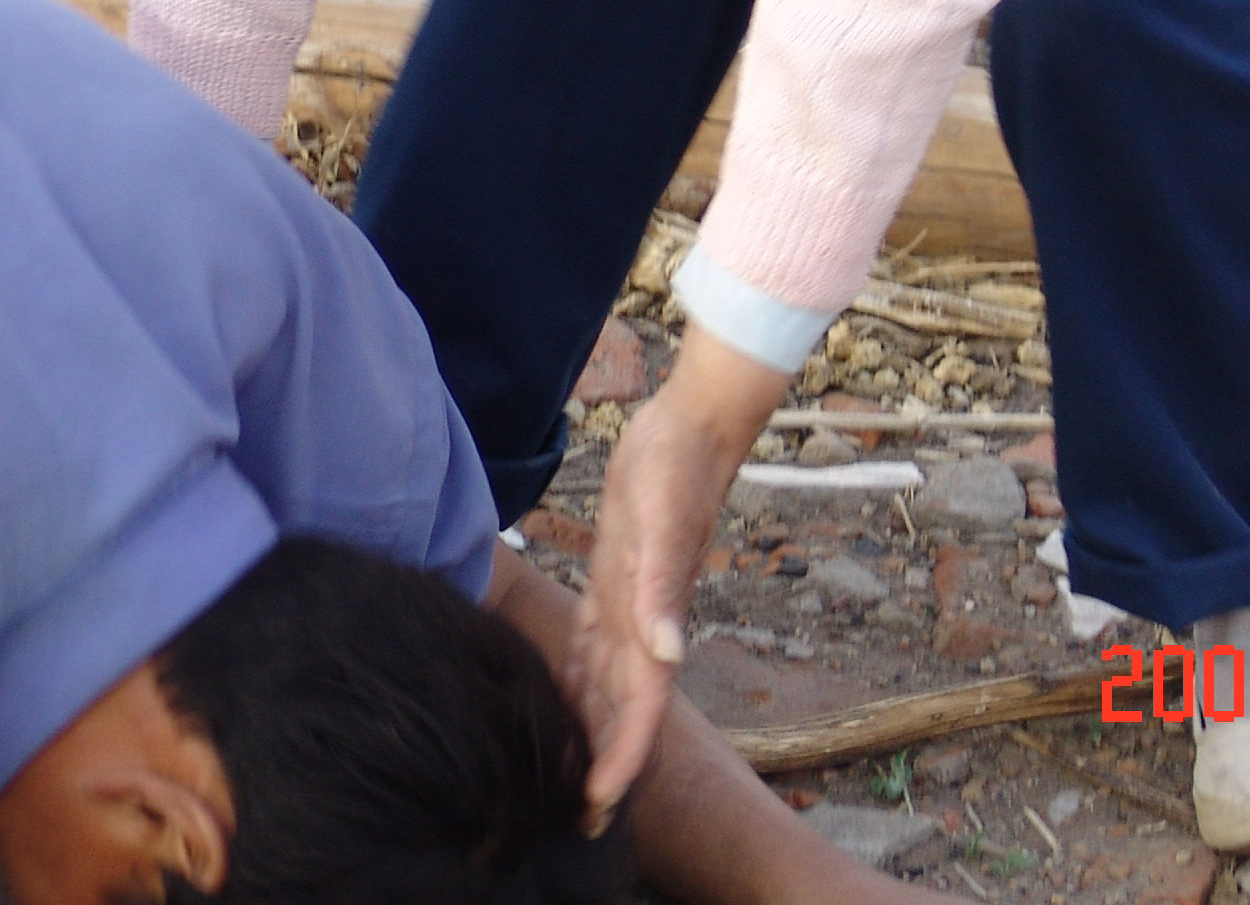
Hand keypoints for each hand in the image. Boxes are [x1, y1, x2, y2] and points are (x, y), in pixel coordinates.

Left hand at [570, 328, 790, 829]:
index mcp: (652, 622)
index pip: (639, 709)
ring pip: (608, 685)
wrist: (686, 429)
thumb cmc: (676, 472)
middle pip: (622, 711)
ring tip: (569, 776)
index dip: (622, 759)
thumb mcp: (662, 526)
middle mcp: (643, 624)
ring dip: (593, 730)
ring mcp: (628, 603)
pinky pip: (595, 645)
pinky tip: (563, 696)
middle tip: (576, 820)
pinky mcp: (614, 579)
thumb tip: (668, 655)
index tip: (600, 805)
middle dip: (604, 765)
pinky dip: (582, 678)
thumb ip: (662, 589)